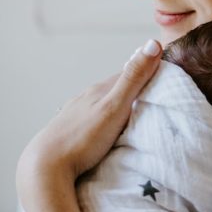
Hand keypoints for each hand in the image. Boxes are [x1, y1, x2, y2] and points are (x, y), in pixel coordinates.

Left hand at [16, 40, 161, 202]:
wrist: (45, 167)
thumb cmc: (82, 139)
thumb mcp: (114, 107)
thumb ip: (133, 78)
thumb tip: (153, 43)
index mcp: (98, 90)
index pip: (128, 73)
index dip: (147, 72)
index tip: (166, 77)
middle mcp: (85, 98)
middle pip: (114, 89)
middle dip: (133, 90)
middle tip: (154, 98)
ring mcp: (74, 115)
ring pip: (101, 104)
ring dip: (117, 107)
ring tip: (132, 116)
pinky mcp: (68, 132)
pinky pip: (91, 120)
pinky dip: (103, 121)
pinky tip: (104, 131)